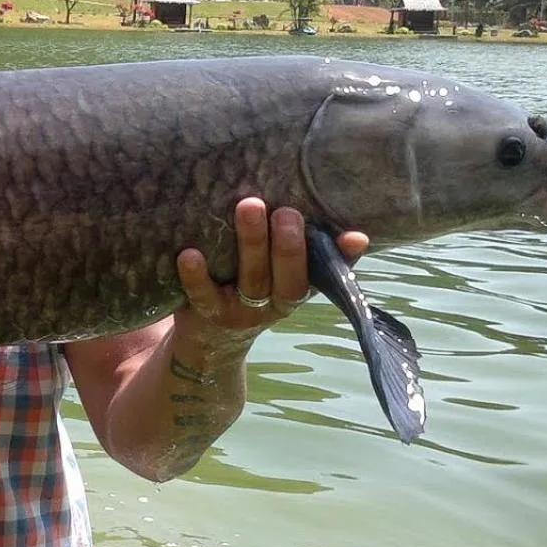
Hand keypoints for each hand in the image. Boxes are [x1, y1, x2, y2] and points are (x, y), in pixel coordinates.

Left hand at [175, 198, 367, 346]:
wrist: (210, 339)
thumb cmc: (252, 286)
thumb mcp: (281, 275)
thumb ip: (310, 251)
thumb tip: (357, 234)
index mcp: (296, 291)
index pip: (325, 274)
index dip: (343, 259)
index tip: (354, 236)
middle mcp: (273, 304)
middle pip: (286, 279)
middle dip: (289, 246)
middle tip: (287, 211)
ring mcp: (241, 311)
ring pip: (251, 280)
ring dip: (251, 245)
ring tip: (248, 207)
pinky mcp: (208, 313)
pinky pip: (203, 296)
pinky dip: (196, 276)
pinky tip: (189, 253)